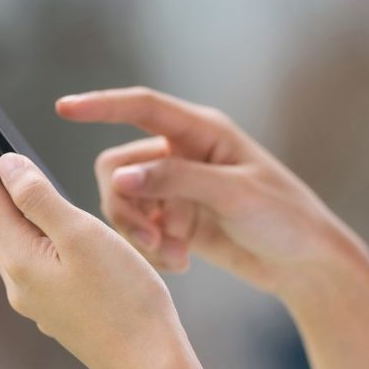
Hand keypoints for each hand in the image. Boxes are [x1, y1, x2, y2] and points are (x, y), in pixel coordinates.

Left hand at [0, 97, 192, 368]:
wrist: (151, 364)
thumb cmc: (127, 300)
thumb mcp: (86, 236)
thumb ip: (41, 198)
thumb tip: (6, 165)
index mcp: (19, 258)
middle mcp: (18, 280)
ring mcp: (36, 299)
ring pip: (8, 238)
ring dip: (7, 201)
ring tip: (18, 171)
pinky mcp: (57, 309)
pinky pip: (33, 258)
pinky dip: (33, 228)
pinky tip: (57, 225)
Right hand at [54, 86, 361, 301]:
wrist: (306, 263)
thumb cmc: (283, 217)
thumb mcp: (233, 194)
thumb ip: (176, 182)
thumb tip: (120, 177)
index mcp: (203, 132)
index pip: (143, 107)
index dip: (101, 105)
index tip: (63, 108)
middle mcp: (185, 154)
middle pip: (120, 166)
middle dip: (126, 205)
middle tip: (151, 239)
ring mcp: (180, 189)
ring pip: (126, 202)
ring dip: (141, 232)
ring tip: (174, 255)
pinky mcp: (179, 221)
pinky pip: (142, 229)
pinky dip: (153, 248)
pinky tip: (180, 263)